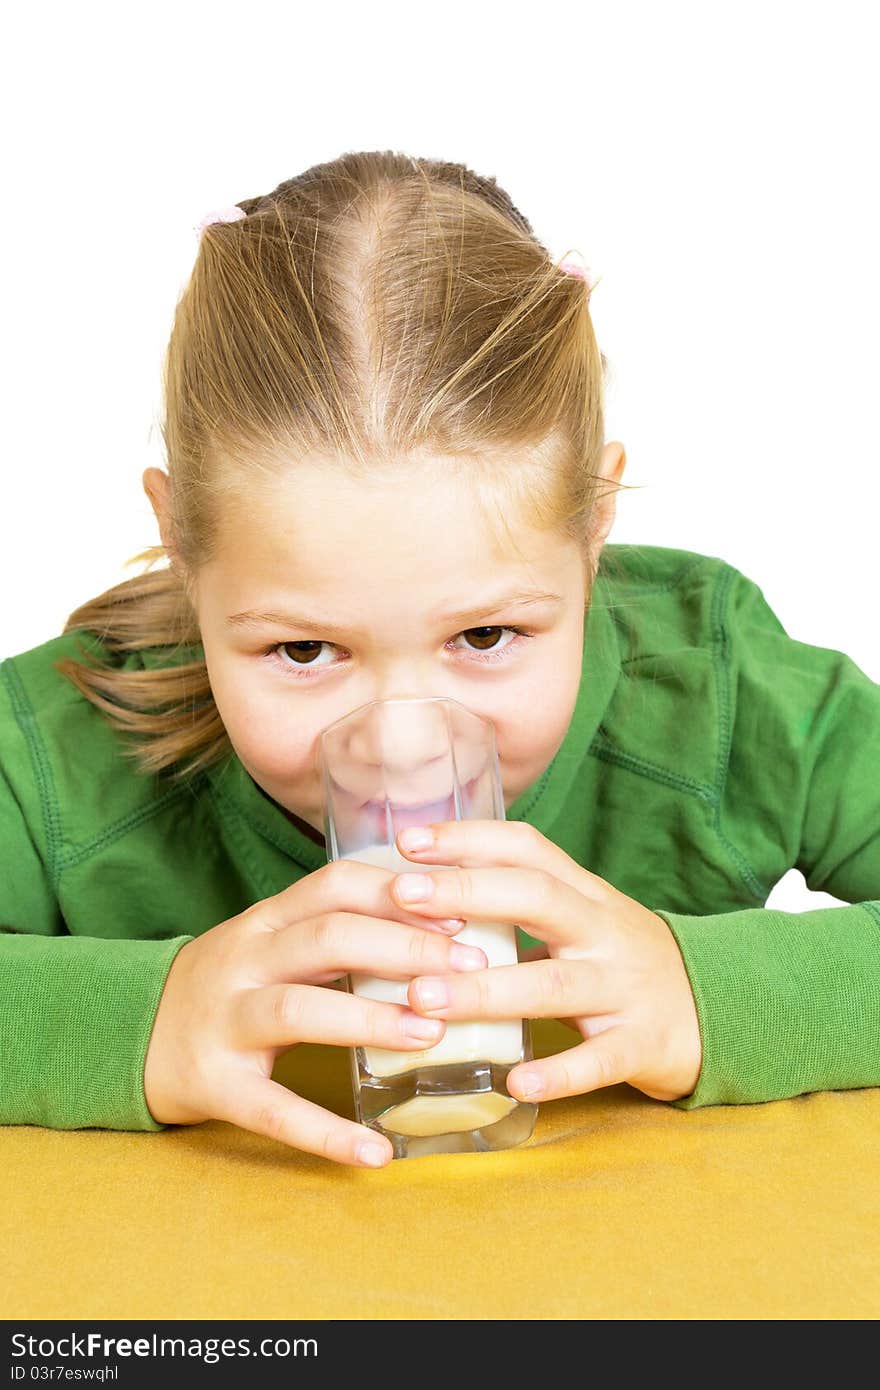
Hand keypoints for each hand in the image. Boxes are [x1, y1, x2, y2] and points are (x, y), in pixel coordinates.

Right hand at [143, 860, 486, 1166]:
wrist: (128, 1034)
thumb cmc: (231, 985)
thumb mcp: (274, 942)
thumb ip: (339, 932)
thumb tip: (442, 928)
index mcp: (267, 920)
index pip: (335, 885)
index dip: (398, 894)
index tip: (461, 910)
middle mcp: (243, 960)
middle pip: (326, 937)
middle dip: (403, 948)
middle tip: (470, 969)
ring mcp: (224, 1021)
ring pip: (299, 1010)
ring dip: (370, 1020)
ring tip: (433, 1033)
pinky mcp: (214, 1085)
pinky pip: (273, 1110)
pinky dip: (326, 1133)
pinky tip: (376, 1153)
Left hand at [390, 820, 701, 1103]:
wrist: (725, 1010)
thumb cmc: (623, 963)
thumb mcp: (581, 920)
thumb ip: (517, 907)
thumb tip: (420, 898)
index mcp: (584, 895)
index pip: (526, 848)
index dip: (468, 840)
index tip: (407, 842)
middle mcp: (604, 931)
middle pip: (537, 897)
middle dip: (466, 892)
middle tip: (401, 897)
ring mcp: (626, 987)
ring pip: (554, 984)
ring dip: (485, 990)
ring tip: (423, 1000)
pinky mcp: (644, 1043)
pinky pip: (599, 1060)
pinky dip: (558, 1073)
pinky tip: (514, 1083)